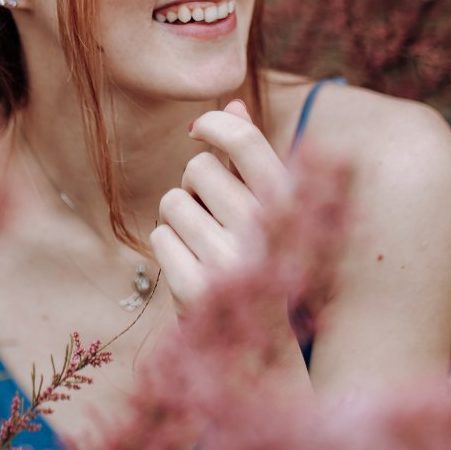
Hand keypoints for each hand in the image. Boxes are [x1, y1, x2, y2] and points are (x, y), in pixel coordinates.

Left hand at [149, 99, 289, 315]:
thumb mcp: (271, 208)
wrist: (265, 346)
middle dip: (197, 186)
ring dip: (180, 217)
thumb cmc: (267, 260)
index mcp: (290, 206)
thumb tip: (233, 103)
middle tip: (214, 214)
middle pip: (199, 169)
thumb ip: (254, 156)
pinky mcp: (196, 290)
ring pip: (172, 202)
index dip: (216, 124)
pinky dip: (170, 248)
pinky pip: (160, 236)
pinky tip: (194, 267)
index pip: (246, 141)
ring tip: (204, 241)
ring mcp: (229, 262)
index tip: (200, 130)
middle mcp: (264, 231)